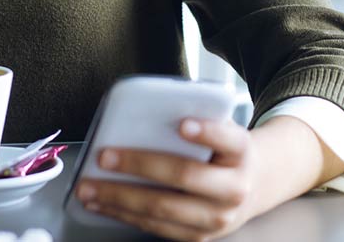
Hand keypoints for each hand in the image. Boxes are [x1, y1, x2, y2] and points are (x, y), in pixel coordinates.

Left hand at [76, 119, 254, 240]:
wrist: (253, 186)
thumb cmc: (224, 152)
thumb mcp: (222, 130)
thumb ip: (197, 121)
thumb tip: (146, 114)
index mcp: (242, 152)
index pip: (229, 139)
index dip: (207, 132)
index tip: (183, 124)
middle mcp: (234, 188)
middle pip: (184, 177)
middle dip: (139, 166)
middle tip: (104, 157)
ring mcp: (217, 218)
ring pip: (163, 209)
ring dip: (119, 198)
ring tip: (89, 187)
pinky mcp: (199, 237)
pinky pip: (156, 227)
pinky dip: (125, 215)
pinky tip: (103, 203)